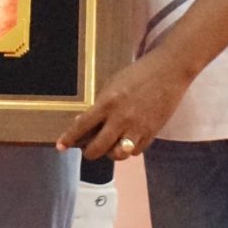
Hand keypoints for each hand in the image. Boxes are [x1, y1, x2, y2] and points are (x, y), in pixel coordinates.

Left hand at [54, 46, 193, 161]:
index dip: (69, 138)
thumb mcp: (112, 84)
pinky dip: (128, 150)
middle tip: (87, 150)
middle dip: (89, 152)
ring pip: (118, 154)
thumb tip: (87, 121)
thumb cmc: (137, 74)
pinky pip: (136, 151)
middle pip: (98, 147)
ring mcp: (137, 128)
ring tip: (108, 147)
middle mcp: (120, 118)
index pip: (83, 125)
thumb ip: (101, 104)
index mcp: (107, 102)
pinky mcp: (152, 134)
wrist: (167, 72)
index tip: (60, 146)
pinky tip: (126, 142)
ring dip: (110, 153)